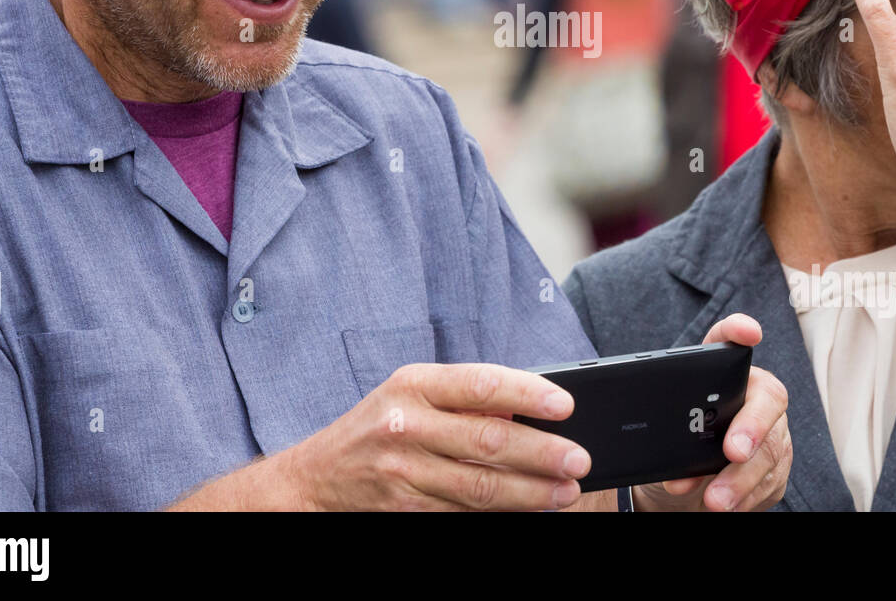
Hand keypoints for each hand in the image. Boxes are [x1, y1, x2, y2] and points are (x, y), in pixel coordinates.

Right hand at [279, 362, 590, 509]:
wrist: (316, 478)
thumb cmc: (378, 426)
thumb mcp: (414, 393)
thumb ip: (465, 397)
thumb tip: (527, 408)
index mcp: (414, 383)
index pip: (481, 384)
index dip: (528, 393)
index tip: (565, 406)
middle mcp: (406, 424)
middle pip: (488, 440)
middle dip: (542, 453)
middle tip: (578, 459)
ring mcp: (403, 470)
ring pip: (480, 485)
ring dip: (531, 492)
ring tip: (566, 491)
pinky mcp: (405, 508)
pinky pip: (463, 511)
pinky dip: (500, 512)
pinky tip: (528, 509)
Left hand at [634, 314, 789, 511]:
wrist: (683, 478)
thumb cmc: (676, 437)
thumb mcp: (665, 419)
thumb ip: (663, 412)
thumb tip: (644, 421)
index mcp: (725, 372)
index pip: (731, 338)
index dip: (739, 329)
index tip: (748, 331)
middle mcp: (755, 394)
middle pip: (765, 403)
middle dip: (751, 428)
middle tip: (732, 451)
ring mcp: (773, 430)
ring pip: (770, 452)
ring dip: (740, 481)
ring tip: (715, 499)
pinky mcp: (776, 466)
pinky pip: (769, 483)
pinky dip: (745, 499)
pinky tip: (727, 507)